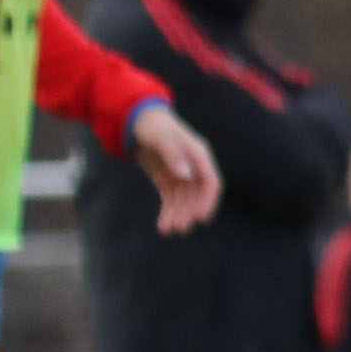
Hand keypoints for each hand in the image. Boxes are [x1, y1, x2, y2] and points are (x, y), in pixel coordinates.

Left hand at [134, 107, 223, 234]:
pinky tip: (163, 224)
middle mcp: (194, 168)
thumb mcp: (162, 137)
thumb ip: (174, 155)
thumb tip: (185, 175)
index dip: (208, 201)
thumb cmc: (153, 126)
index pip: (211, 183)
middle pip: (197, 195)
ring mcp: (181, 175)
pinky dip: (168, 212)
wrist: (139, 121)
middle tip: (179, 228)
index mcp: (199, 156)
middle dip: (189, 212)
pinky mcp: (168, 180)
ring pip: (184, 201)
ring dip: (178, 215)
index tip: (200, 217)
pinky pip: (171, 199)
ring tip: (167, 230)